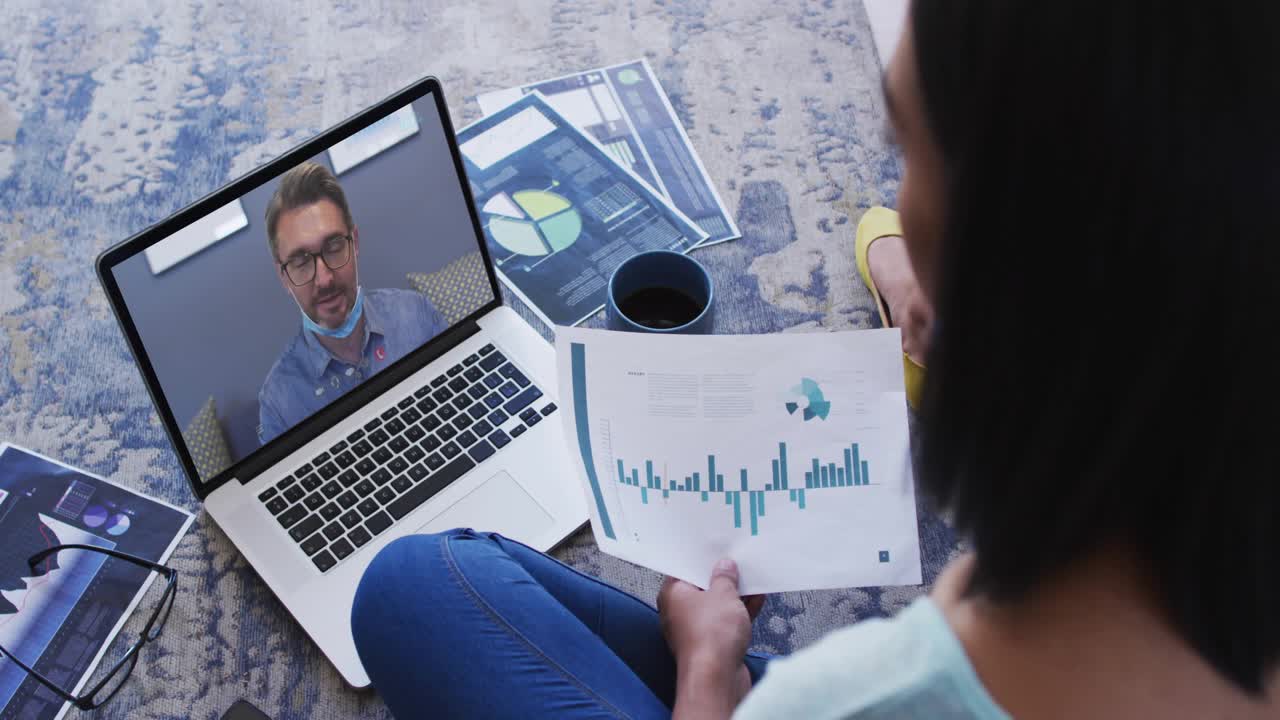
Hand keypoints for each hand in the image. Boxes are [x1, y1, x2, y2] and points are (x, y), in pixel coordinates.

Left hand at [659, 559, 765, 715]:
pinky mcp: (712, 644)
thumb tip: (724, 568)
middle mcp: (680, 612)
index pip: (684, 568)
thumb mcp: (723, 594)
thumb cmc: (710, 637)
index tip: (717, 549)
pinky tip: (757, 599)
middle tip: (738, 561)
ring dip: (735, 594)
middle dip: (722, 577)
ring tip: (753, 578)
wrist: (717, 678)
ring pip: (717, 605)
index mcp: (672, 595)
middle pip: (702, 587)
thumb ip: (725, 577)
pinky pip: (727, 621)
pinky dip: (740, 611)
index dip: (701, 558)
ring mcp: (696, 629)